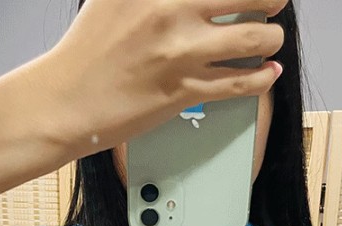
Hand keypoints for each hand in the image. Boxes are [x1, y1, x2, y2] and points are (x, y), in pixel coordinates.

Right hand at [44, 0, 286, 158]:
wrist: (67, 100)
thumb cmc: (88, 48)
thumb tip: (189, 0)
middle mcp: (171, 8)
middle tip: (274, 1)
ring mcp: (180, 51)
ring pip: (254, 38)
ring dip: (272, 37)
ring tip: (271, 38)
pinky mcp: (184, 90)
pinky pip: (239, 83)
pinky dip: (261, 78)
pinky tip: (267, 72)